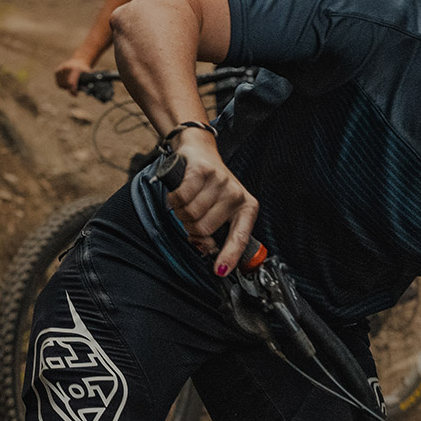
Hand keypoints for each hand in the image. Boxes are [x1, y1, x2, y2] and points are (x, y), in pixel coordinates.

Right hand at [54, 57, 92, 92]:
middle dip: (70, 89)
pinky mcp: (57, 71)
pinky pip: (58, 83)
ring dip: (66, 87)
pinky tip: (66, 83)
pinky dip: (62, 85)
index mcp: (75, 69)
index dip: (73, 90)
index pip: (72, 82)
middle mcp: (66, 68)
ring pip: (61, 85)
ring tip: (70, 86)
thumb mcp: (87, 75)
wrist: (78, 61)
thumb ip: (86, 83)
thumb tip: (85, 92)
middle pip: (66, 84)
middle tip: (74, 91)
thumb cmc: (84, 70)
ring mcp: (61, 69)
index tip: (75, 95)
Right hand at [163, 130, 258, 274]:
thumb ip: (213, 232)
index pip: (240, 237)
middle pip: (204, 229)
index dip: (229, 255)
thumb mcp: (219, 209)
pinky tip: (178, 194)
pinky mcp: (202, 171)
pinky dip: (173, 200)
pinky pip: (181, 198)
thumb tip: (204, 249)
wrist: (200, 150)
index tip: (220, 271)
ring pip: (191, 214)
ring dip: (181, 212)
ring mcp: (220, 182)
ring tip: (186, 202)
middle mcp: (236, 195)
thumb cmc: (209, 185)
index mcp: (246, 208)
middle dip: (191, 227)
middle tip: (191, 216)